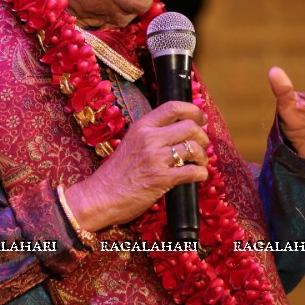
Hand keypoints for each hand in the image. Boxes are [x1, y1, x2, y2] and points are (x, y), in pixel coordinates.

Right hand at [63, 101, 208, 231]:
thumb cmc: (115, 172)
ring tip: (199, 162)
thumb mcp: (130, 142)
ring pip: (194, 148)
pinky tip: (198, 176)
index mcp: (141, 127)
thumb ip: (151, 134)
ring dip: (203, 156)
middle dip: (202, 136)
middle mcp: (150, 138)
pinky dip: (201, 174)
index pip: (173, 107)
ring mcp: (156, 158)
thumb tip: (179, 131)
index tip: (201, 118)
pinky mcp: (162, 179)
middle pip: (190, 127)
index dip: (193, 110)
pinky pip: (193, 172)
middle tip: (202, 145)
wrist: (100, 196)